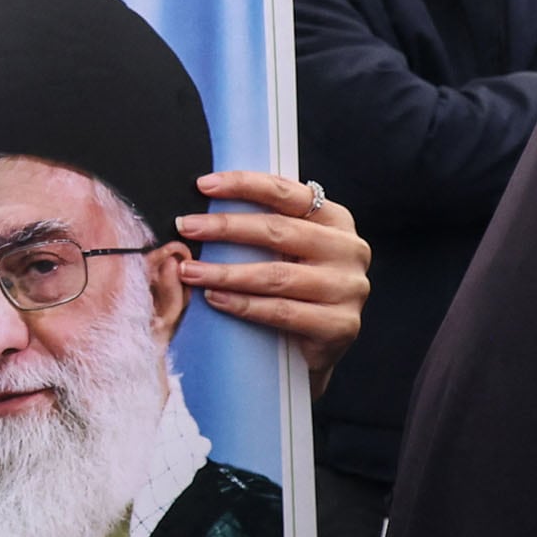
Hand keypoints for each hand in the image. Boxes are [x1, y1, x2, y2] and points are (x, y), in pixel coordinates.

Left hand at [180, 170, 366, 393]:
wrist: (312, 351)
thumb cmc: (293, 291)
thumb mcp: (288, 251)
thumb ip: (265, 225)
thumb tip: (208, 203)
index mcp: (336, 220)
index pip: (287, 193)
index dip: (244, 185)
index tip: (204, 185)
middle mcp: (349, 249)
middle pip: (279, 231)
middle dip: (225, 227)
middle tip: (186, 227)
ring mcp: (349, 288)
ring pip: (277, 275)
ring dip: (226, 271)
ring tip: (190, 271)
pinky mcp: (341, 325)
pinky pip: (282, 312)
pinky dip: (244, 305)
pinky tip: (215, 299)